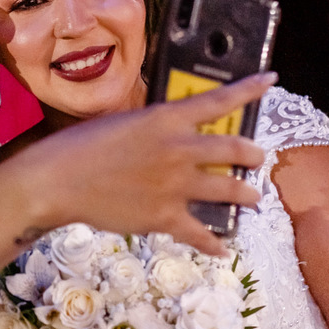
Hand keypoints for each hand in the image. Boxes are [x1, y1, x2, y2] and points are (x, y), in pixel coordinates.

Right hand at [26, 73, 273, 255]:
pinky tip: (222, 248)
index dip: (250, 89)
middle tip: (258, 158)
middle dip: (252, 155)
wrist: (58, 180)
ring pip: (228, 190)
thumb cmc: (81, 146)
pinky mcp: (165, 217)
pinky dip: (214, 242)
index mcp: (167, 119)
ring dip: (246, 195)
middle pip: (234, 150)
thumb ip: (154, 127)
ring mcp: (175, 185)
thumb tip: (170, 133)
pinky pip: (200, 233)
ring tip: (253, 198)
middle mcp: (179, 149)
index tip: (270, 80)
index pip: (219, 100)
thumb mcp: (124, 122)